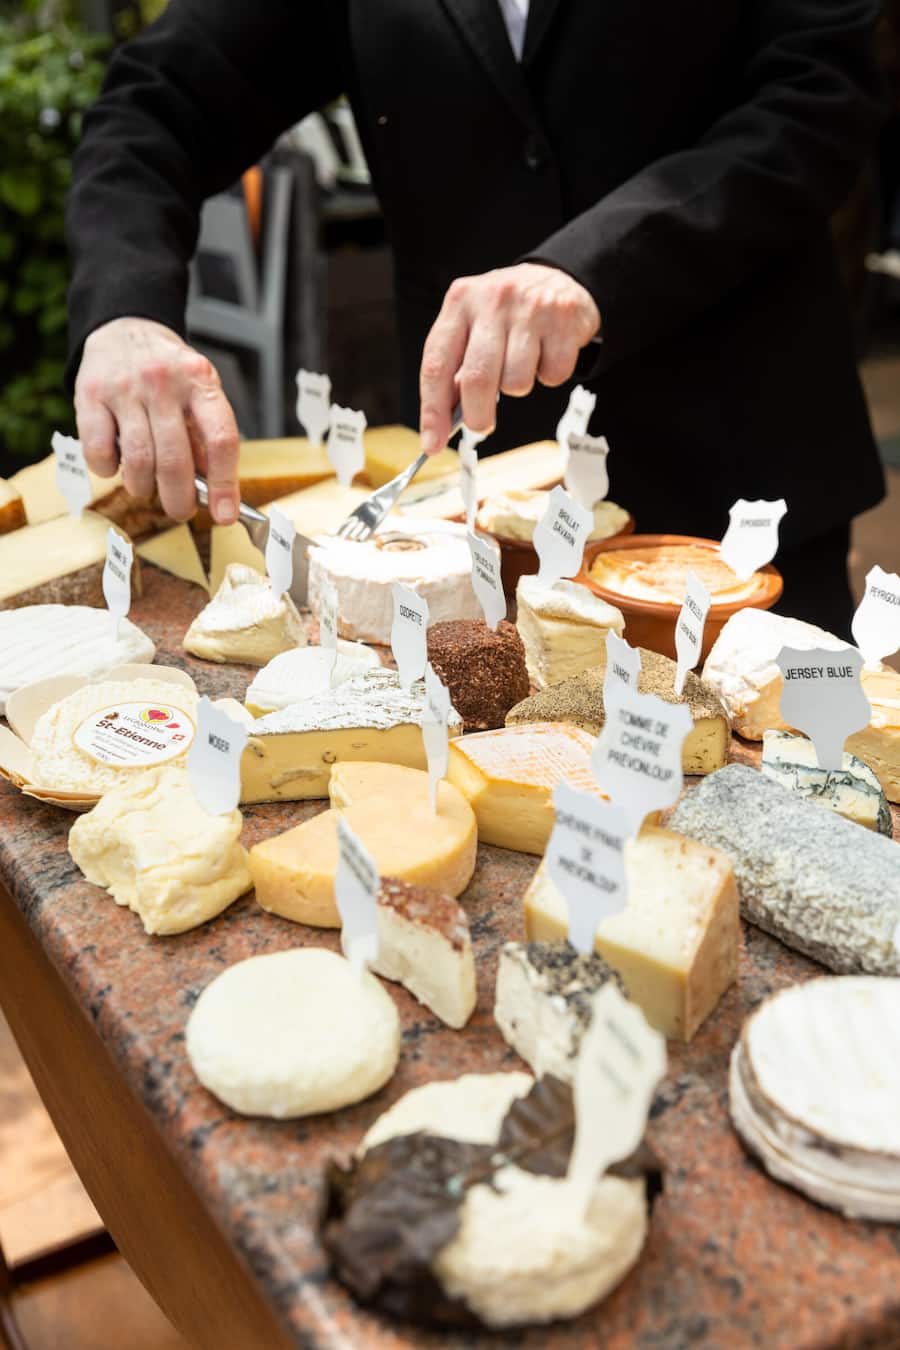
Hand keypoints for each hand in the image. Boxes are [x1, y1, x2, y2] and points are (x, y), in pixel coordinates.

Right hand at [74, 317, 239, 523]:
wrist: (126, 329)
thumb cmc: (169, 374)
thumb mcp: (199, 393)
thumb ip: (205, 439)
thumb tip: (213, 493)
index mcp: (201, 382)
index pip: (222, 440)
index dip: (225, 485)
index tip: (224, 516)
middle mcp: (164, 383)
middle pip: (175, 460)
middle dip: (179, 499)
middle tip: (180, 511)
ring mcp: (125, 388)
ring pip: (138, 461)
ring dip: (144, 488)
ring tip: (146, 486)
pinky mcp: (90, 395)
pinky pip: (99, 451)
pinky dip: (108, 470)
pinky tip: (116, 465)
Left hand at [419, 262, 599, 452]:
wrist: (558, 278)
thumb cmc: (506, 315)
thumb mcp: (474, 326)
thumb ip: (457, 367)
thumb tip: (443, 424)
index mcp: (459, 303)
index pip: (437, 365)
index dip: (433, 411)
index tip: (432, 444)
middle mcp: (492, 300)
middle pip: (478, 379)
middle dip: (478, 416)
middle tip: (481, 427)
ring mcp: (529, 308)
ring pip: (517, 382)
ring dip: (518, 387)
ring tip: (521, 366)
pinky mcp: (562, 319)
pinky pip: (552, 376)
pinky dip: (549, 376)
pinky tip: (546, 354)